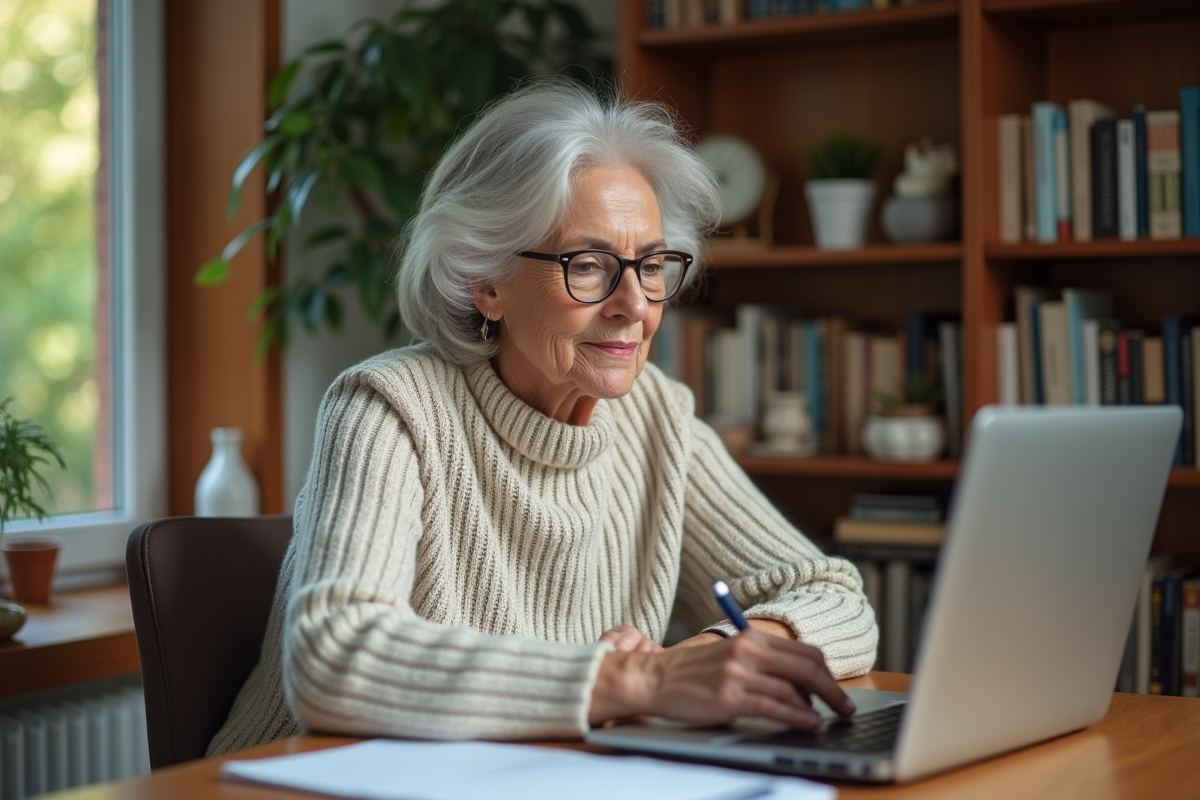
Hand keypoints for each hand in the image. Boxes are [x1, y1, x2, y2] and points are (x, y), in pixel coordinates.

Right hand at [589, 629, 853, 729]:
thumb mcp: (728, 656)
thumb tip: (799, 683)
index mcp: (750, 639)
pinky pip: (774, 707)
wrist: (654, 679)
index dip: (827, 672)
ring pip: (793, 689)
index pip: (804, 651)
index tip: (836, 689)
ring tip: (825, 719)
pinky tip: (807, 723)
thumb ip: (760, 661)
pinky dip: (796, 716)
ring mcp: (739, 674)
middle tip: (844, 707)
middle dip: (832, 690)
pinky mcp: (729, 697)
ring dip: (816, 707)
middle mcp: (748, 651)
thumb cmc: (691, 672)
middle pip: (807, 667)